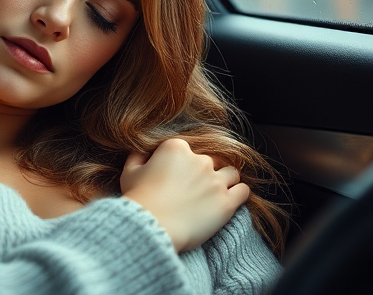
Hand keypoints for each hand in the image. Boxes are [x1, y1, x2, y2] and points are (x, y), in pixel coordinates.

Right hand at [120, 138, 249, 252]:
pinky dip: (238, 193)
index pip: (185, 149)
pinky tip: (229, 199)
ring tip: (214, 193)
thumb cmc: (139, 199)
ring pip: (230, 173)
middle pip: (209, 161)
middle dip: (202, 173)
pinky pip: (243, 191)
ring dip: (224, 180)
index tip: (174, 177)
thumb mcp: (129, 173)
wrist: (152, 225)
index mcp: (176, 148)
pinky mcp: (226, 202)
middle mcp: (199, 160)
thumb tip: (144, 154)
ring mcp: (215, 181)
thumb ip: (137, 157)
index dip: (179, 163)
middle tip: (192, 189)